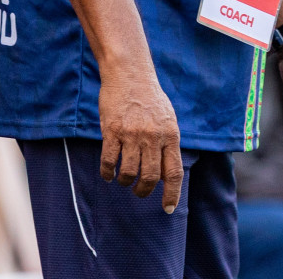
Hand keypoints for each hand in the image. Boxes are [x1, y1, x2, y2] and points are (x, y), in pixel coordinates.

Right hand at [99, 65, 184, 212]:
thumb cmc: (150, 98)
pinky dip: (108, 173)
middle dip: (144, 191)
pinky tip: (108, 174)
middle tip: (139, 191)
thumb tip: (165, 175)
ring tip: (124, 180)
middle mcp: (153, 136)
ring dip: (125, 182)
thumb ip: (167, 145)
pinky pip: (109, 161)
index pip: (174, 172)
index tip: (168, 208)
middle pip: (150, 177)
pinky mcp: (112, 130)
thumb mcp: (167, 119)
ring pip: (129, 173)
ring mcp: (132, 134)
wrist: (129, 73)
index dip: (172, 194)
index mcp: (170, 135)